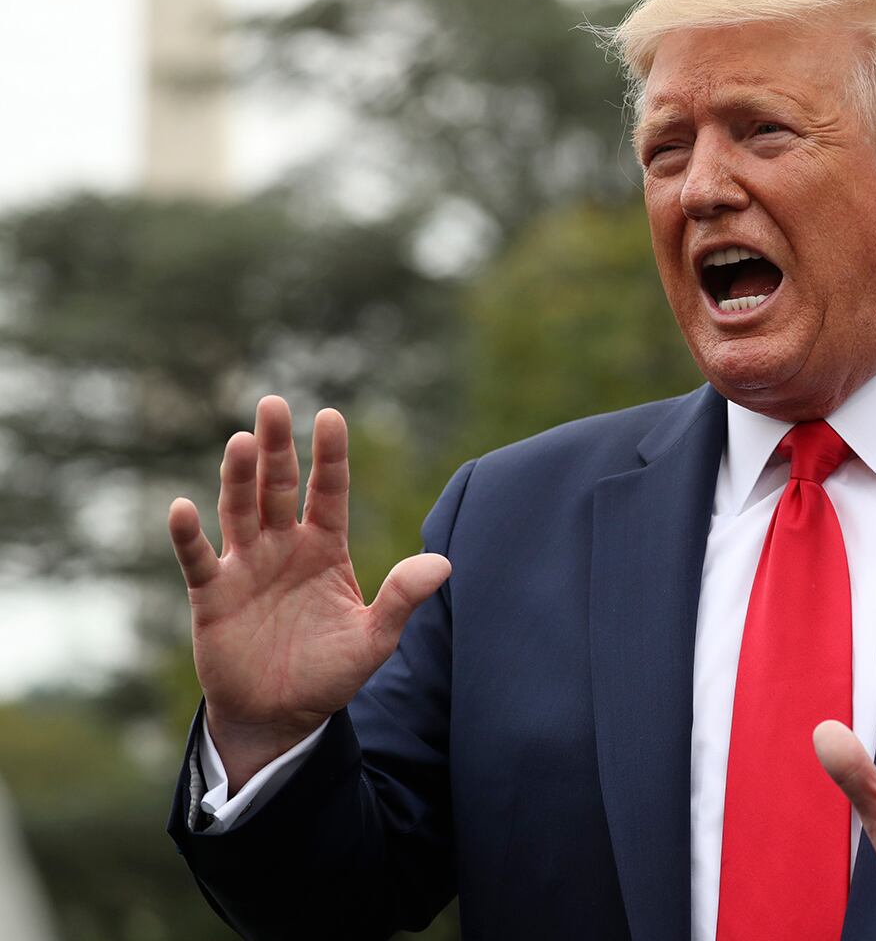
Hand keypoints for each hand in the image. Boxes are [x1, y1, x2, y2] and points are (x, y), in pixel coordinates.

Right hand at [167, 396, 450, 791]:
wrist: (281, 717)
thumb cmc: (330, 674)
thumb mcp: (374, 640)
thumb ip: (402, 599)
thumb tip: (445, 563)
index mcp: (325, 548)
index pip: (328, 491)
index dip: (329, 456)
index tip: (330, 415)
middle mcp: (283, 547)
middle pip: (277, 487)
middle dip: (276, 448)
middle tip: (273, 404)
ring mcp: (246, 566)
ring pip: (239, 510)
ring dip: (237, 477)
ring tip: (242, 442)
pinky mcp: (212, 595)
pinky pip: (199, 559)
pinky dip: (189, 535)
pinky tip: (184, 508)